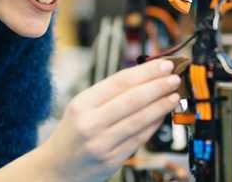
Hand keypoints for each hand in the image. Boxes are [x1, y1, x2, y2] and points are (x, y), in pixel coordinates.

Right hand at [41, 59, 180, 181]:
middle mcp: (90, 124)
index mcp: (82, 104)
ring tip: (174, 95)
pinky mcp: (112, 160)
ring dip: (161, 106)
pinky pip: (139, 138)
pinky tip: (163, 115)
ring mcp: (102, 144)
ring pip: (139, 120)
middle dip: (157, 86)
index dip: (145, 72)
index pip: (119, 82)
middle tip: (174, 77)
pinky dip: (154, 125)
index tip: (163, 64)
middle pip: (132, 100)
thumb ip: (108, 94)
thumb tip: (144, 77)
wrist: (57, 168)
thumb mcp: (81, 107)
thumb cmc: (72, 132)